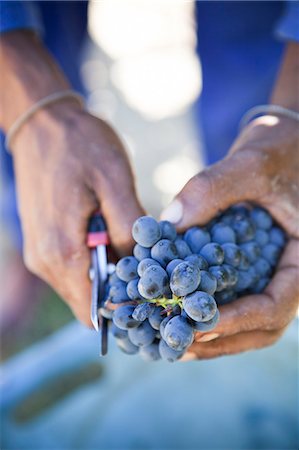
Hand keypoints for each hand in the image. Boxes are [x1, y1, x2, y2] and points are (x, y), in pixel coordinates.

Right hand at [12, 104, 142, 325]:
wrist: (43, 122)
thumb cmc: (80, 146)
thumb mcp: (115, 182)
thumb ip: (129, 230)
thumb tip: (142, 266)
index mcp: (62, 252)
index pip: (93, 310)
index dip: (124, 310)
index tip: (152, 295)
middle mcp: (44, 261)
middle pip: (87, 301)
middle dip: (119, 292)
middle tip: (149, 269)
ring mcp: (39, 252)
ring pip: (80, 285)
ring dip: (107, 274)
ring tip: (131, 247)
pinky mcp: (41, 241)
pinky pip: (71, 267)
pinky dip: (94, 262)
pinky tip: (111, 236)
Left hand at [161, 116, 298, 358]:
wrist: (284, 145)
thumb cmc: (281, 150)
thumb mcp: (252, 163)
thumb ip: (213, 188)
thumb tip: (167, 223)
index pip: (276, 306)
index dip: (237, 320)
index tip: (196, 323)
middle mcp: (289, 274)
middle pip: (260, 326)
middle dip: (218, 339)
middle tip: (176, 344)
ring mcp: (269, 273)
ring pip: (245, 319)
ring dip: (209, 333)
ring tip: (168, 339)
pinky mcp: (250, 266)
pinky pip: (231, 295)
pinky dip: (204, 308)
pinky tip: (173, 311)